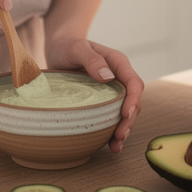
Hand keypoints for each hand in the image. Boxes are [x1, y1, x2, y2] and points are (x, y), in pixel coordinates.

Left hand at [45, 37, 143, 153]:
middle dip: (129, 121)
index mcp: (118, 63)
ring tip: (115, 146)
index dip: (133, 100)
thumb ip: (91, 59)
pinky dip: (112, 131)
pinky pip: (112, 116)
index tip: (125, 114)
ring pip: (125, 112)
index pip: (134, 83)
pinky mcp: (103, 101)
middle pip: (133, 102)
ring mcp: (112, 91)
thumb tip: (107, 77)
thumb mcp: (76, 48)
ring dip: (123, 129)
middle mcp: (119, 78)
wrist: (58, 48)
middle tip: (119, 136)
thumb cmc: (67, 45)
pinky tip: (109, 144)